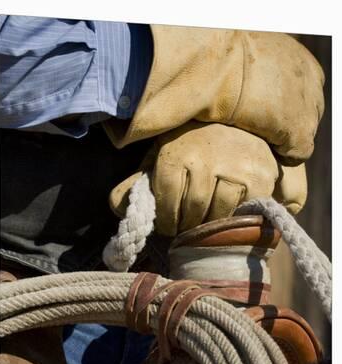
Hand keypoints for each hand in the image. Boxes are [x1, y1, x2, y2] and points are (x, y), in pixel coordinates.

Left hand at [110, 122, 306, 236]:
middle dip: (187, 224)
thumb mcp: (159, 161)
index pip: (166, 202)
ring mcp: (236, 166)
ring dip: (210, 223)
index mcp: (175, 154)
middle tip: (188, 225)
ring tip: (206, 218)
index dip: (166, 220)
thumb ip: (136, 185)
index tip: (169, 224)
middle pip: (192, 211)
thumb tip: (116, 206)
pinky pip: (243, 211)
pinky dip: (234, 216)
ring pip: (218, 213)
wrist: (236, 125)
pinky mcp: (260, 177)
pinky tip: (228, 211)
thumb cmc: (190, 148)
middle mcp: (206, 157)